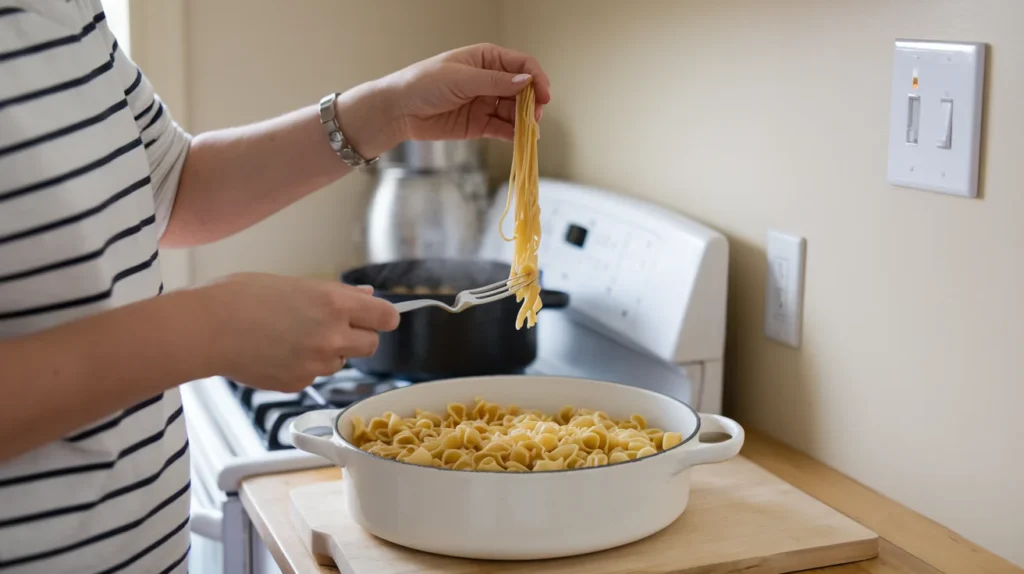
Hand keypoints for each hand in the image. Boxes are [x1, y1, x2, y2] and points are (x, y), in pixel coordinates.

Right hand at [196, 273, 399, 391]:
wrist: (206, 328)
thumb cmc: (242, 296)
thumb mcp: (296, 284)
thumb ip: (337, 295)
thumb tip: (366, 299)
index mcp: (334, 304)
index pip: (386, 317)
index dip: (383, 317)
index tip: (377, 317)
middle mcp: (332, 336)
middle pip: (371, 345)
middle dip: (358, 337)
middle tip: (333, 327)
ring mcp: (316, 364)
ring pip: (340, 362)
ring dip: (328, 352)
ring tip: (292, 337)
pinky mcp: (298, 383)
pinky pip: (313, 376)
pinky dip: (303, 367)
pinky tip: (277, 352)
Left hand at [335, 43, 550, 156]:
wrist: (398, 110)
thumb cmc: (424, 84)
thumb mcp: (461, 78)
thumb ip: (495, 82)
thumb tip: (527, 80)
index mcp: (486, 59)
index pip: (521, 65)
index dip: (536, 78)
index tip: (544, 95)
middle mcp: (490, 80)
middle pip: (522, 90)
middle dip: (532, 103)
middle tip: (534, 117)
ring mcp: (485, 103)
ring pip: (515, 112)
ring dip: (524, 121)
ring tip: (529, 131)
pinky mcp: (479, 124)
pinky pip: (503, 129)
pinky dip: (513, 134)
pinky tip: (520, 139)